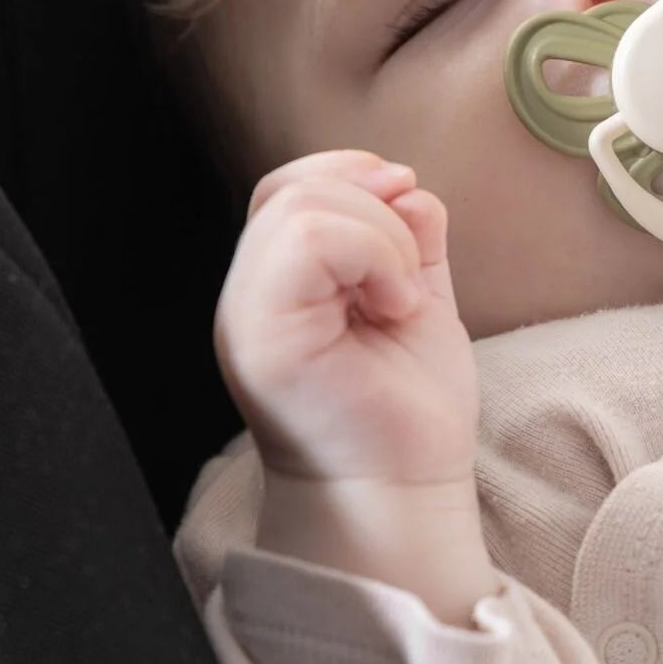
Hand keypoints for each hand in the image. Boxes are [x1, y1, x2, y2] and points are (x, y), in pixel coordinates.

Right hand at [212, 150, 479, 487]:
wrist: (402, 491)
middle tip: (406, 282)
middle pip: (296, 187)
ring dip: (380, 238)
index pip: (289, 185)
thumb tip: (405, 184)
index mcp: (279, 283)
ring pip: (300, 205)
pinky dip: (373, 253)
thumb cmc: (406, 407)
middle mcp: (250, 294)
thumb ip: (407, 235)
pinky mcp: (262, 337)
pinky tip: (395, 306)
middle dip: (376, 210)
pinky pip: (309, 239)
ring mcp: (247, 315)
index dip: (351, 173)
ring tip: (399, 300)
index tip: (408, 206)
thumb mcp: (415, 294)